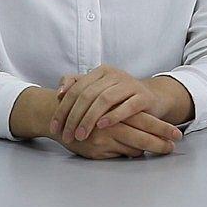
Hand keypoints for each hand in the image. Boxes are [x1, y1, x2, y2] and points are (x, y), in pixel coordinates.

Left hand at [52, 65, 168, 143]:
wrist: (151, 98)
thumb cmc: (119, 98)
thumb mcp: (97, 89)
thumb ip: (76, 86)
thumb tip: (59, 94)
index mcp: (101, 71)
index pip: (76, 89)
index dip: (63, 109)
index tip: (54, 127)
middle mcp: (115, 74)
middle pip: (88, 95)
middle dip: (74, 117)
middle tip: (67, 135)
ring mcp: (130, 84)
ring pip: (105, 100)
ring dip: (89, 119)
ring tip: (81, 135)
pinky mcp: (144, 97)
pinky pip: (127, 106)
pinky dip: (113, 116)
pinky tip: (102, 126)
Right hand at [56, 111, 181, 159]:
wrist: (57, 114)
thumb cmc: (84, 107)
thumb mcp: (103, 102)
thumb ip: (122, 111)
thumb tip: (142, 114)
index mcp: (116, 110)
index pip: (144, 120)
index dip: (161, 128)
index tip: (176, 135)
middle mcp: (111, 125)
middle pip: (142, 136)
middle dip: (160, 142)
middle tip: (174, 145)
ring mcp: (104, 139)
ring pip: (133, 147)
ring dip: (148, 148)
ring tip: (164, 148)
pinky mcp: (96, 151)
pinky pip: (120, 154)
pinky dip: (131, 152)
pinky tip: (139, 151)